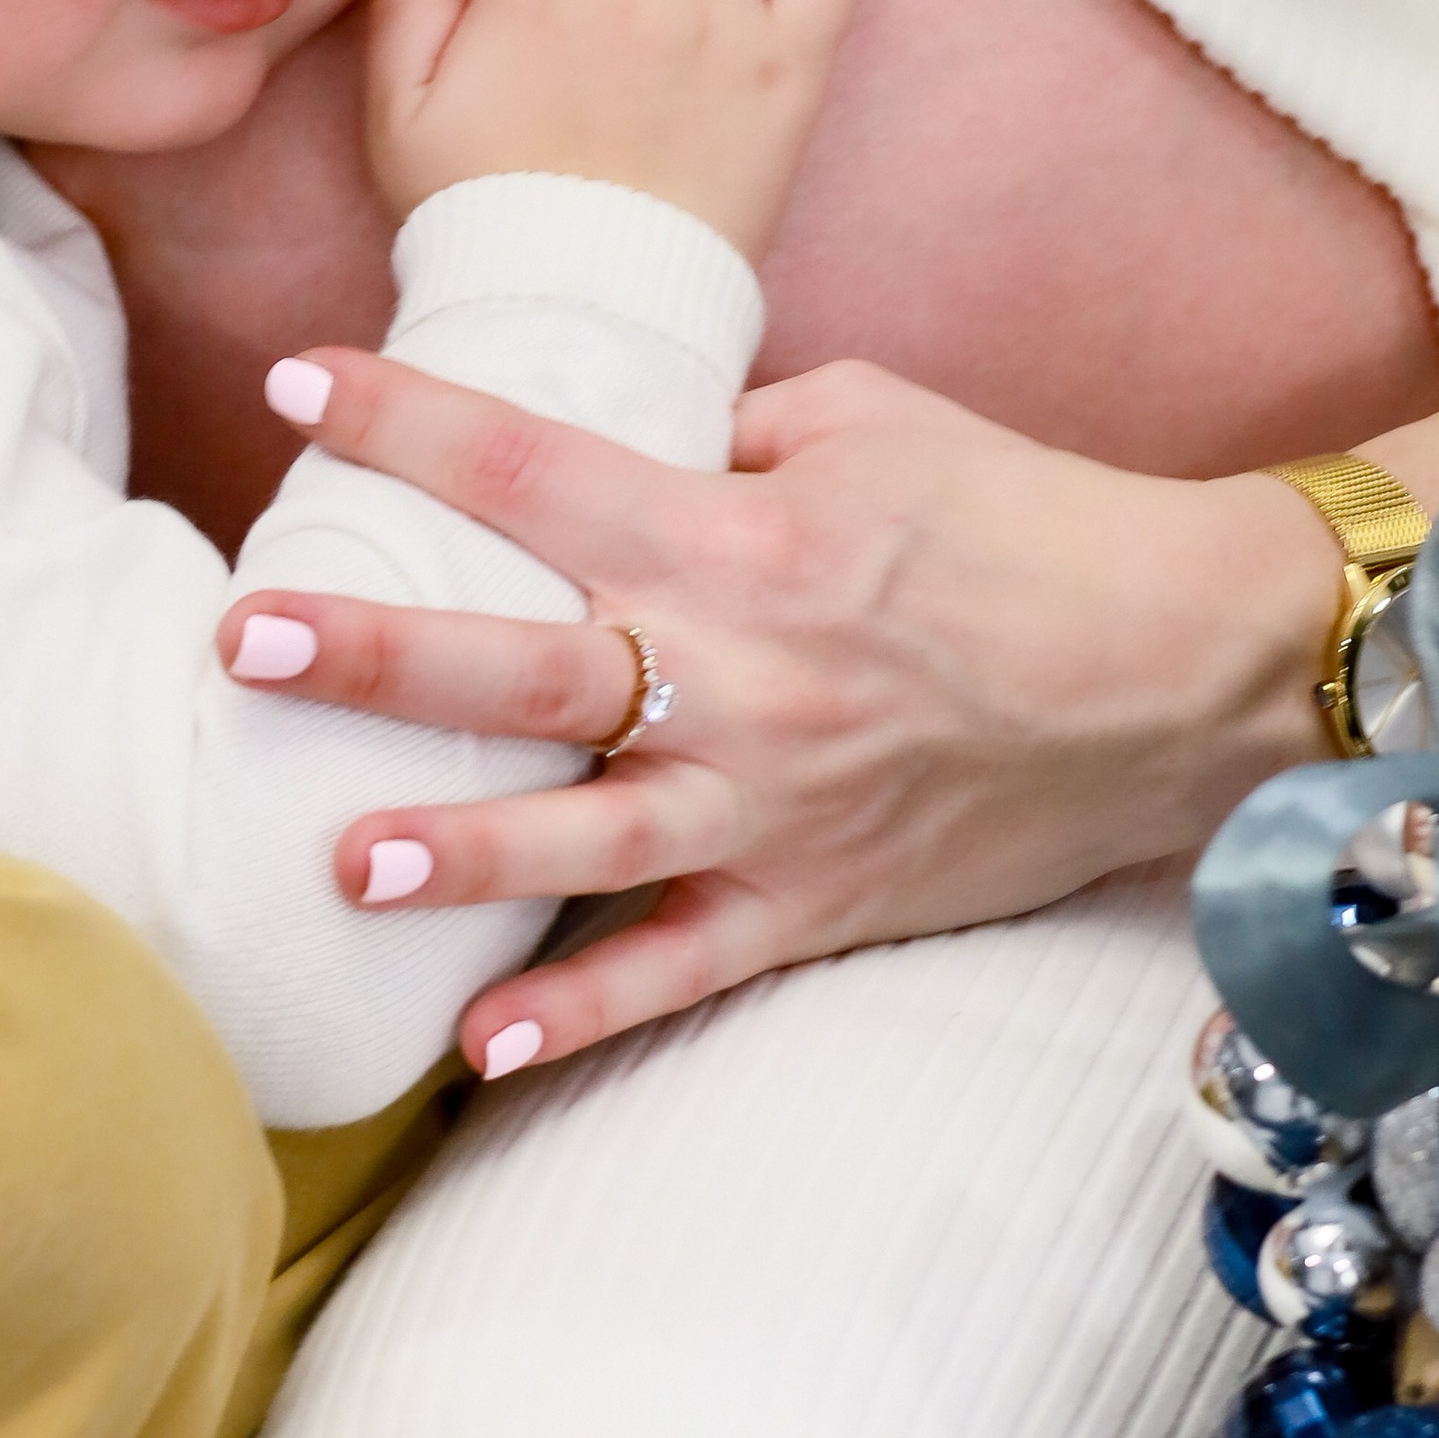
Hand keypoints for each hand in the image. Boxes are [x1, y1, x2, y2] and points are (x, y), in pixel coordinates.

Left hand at [220, 351, 1351, 1073]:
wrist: (1189, 667)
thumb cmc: (1023, 521)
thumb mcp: (869, 423)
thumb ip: (715, 431)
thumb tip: (598, 434)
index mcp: (743, 534)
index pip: (541, 467)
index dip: (412, 423)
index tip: (295, 388)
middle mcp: (743, 672)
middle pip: (532, 666)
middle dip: (383, 655)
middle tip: (249, 640)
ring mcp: (774, 803)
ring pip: (588, 836)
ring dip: (464, 853)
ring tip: (345, 860)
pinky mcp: (813, 901)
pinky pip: (678, 969)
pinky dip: (583, 1014)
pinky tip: (478, 1049)